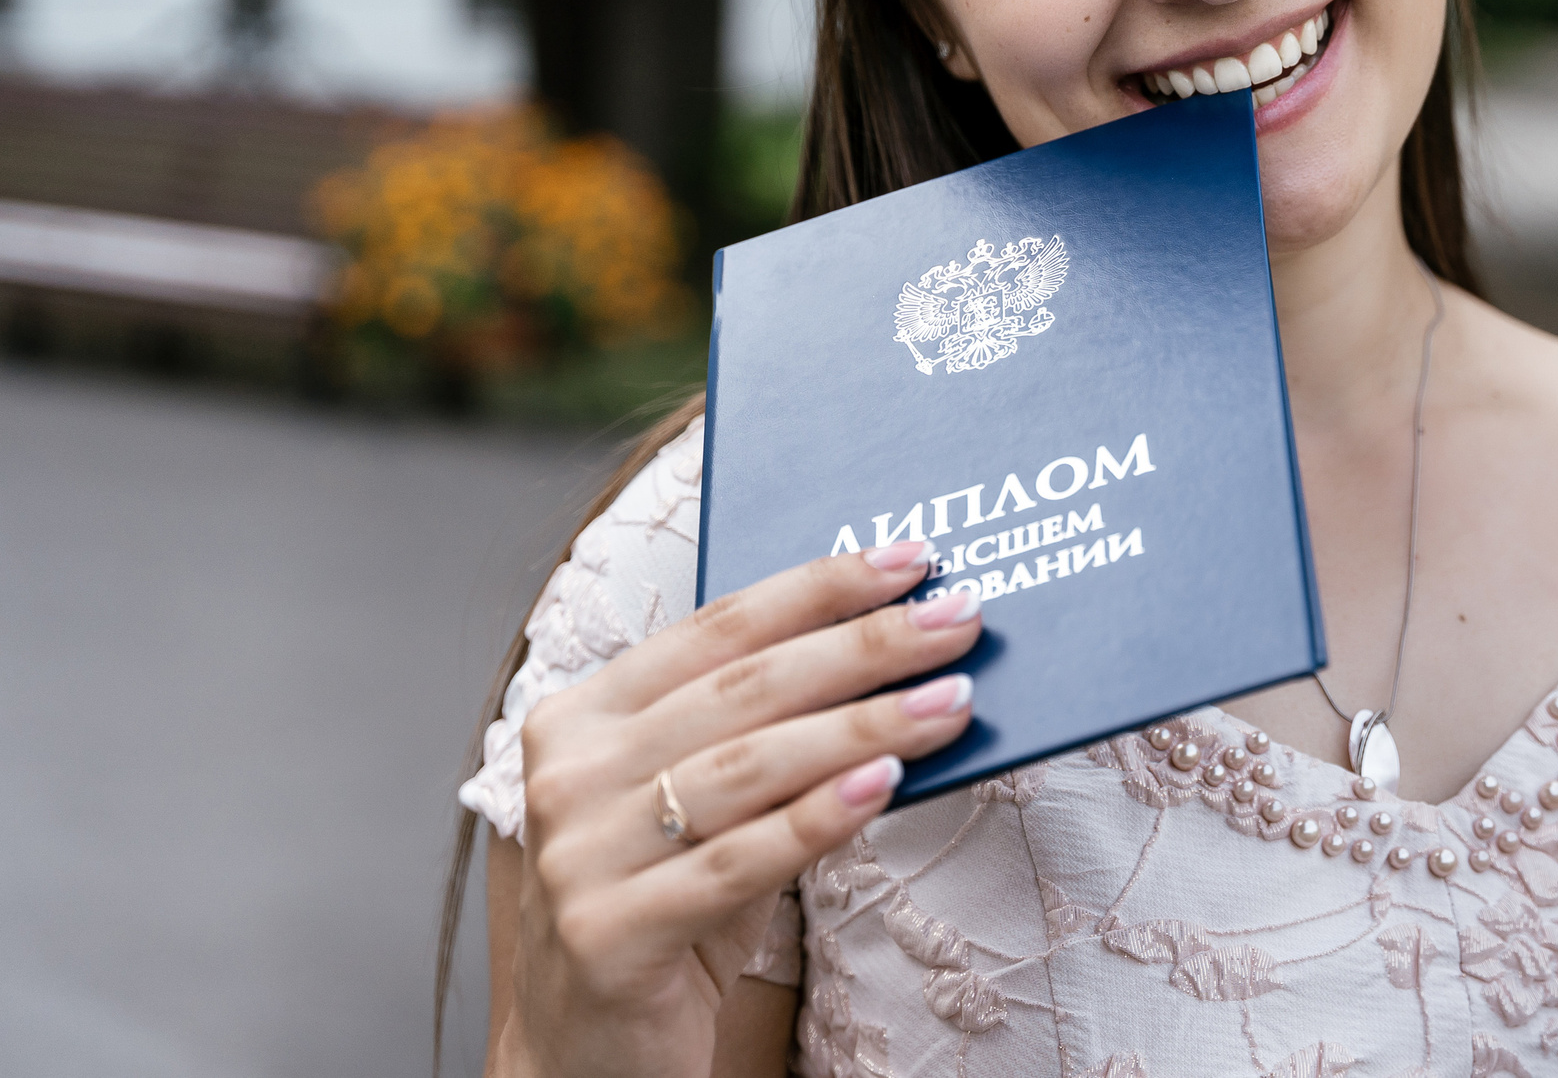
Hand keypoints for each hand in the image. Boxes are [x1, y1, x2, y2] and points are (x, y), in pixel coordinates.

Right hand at [495, 542, 978, 1077]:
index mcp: (583, 715)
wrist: (588, 1055)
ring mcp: (580, 856)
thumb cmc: (669, 908)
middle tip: (956, 619)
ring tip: (953, 700)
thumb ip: (774, 738)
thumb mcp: (712, 808)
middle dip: (863, 647)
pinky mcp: (609, 934)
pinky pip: (735, 863)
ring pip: (748, 768)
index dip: (817, 588)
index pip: (717, 629)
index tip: (908, 559)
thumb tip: (905, 665)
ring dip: (865, 726)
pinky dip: (817, 817)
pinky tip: (885, 784)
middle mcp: (569, 774)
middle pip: (742, 690)